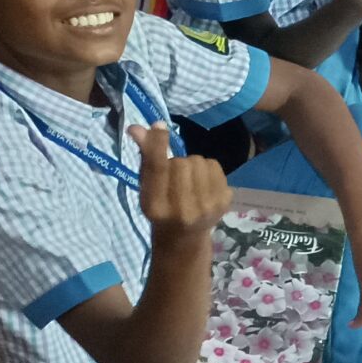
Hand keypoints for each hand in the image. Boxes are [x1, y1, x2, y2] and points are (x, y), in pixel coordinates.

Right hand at [131, 128, 231, 245]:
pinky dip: (208, 169)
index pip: (157, 168)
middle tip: (174, 174)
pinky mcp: (224, 203)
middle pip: (181, 163)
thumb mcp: (146, 186)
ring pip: (199, 161)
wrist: (184, 235)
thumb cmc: (161, 206)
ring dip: (193, 164)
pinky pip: (215, 166)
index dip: (158, 144)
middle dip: (177, 162)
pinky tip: (202, 183)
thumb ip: (144, 157)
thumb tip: (137, 128)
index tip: (159, 127)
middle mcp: (182, 209)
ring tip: (188, 179)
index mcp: (156, 206)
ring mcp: (206, 208)